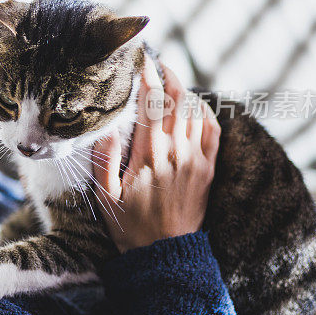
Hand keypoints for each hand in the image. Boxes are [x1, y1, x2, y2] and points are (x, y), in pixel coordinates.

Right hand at [92, 57, 220, 252]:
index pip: (151, 104)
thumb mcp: (105, 197)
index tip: (141, 59)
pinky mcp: (207, 168)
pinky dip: (204, 111)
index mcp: (149, 155)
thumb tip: (105, 127)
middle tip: (155, 61)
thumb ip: (103, 160)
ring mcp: (195, 159)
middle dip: (166, 74)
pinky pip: (212, 130)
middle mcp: (176, 151)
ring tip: (170, 77)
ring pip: (195, 110)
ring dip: (183, 89)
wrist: (166, 255)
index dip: (147, 76)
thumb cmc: (130, 226)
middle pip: (176, 99)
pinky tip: (193, 104)